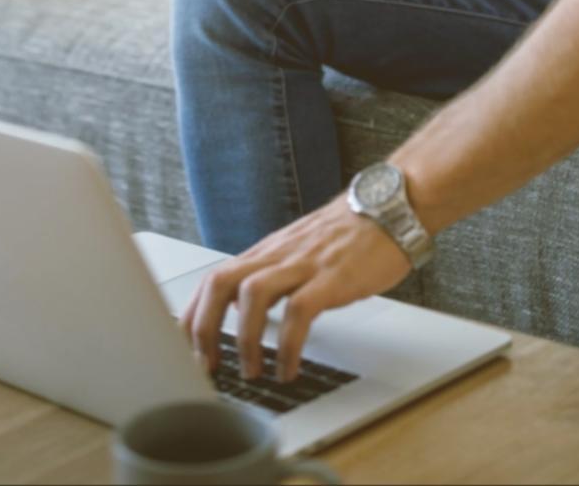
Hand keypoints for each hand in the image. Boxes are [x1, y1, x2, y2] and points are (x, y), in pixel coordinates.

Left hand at [180, 195, 411, 384]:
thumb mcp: (300, 253)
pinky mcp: (333, 278)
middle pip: (221, 282)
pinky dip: (289, 345)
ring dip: (246, 339)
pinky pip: (300, 312)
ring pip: (253, 295)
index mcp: (267, 252)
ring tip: (251, 372)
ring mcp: (304, 264)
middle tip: (206, 366)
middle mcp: (278, 255)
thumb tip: (247, 310)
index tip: (187, 349)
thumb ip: (274, 276)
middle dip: (205, 327)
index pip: (213, 279)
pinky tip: (288, 368)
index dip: (193, 315)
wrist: (392, 207)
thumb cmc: (350, 234)